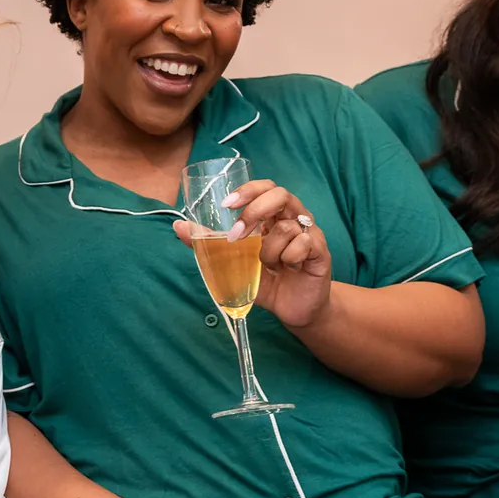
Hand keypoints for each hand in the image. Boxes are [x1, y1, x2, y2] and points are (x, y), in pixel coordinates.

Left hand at [172, 179, 331, 328]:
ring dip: (269, 250)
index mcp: (273, 216)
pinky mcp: (320, 251)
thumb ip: (209, 243)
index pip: (266, 188)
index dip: (248, 190)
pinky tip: (287, 270)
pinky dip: (288, 259)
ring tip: (268, 266)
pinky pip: (302, 245)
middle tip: (238, 235)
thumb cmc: (266, 281)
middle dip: (255, 211)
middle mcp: (293, 219)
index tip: (227, 204)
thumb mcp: (233, 262)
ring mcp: (310, 233)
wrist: (294, 309)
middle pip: (280, 195)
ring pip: (286, 226)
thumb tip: (178, 226)